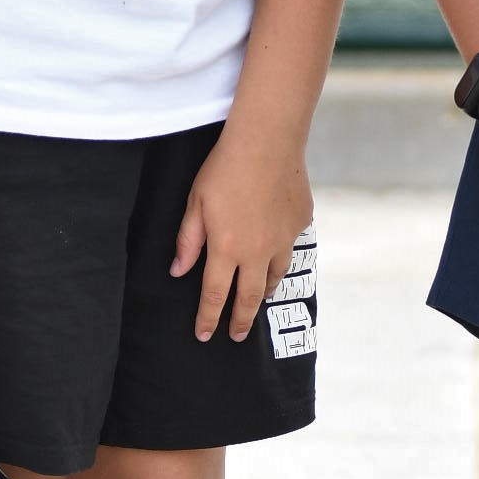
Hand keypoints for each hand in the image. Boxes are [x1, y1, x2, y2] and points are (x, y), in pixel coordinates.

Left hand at [173, 125, 313, 341]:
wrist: (267, 141)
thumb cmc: (224, 168)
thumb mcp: (195, 203)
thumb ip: (188, 241)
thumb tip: (177, 271)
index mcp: (226, 249)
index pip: (214, 296)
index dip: (208, 319)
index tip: (204, 336)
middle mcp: (257, 252)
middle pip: (249, 298)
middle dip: (241, 321)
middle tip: (237, 337)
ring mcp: (284, 239)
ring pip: (274, 277)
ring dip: (262, 291)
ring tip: (257, 298)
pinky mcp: (301, 223)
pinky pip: (290, 246)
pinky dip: (281, 253)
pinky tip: (276, 248)